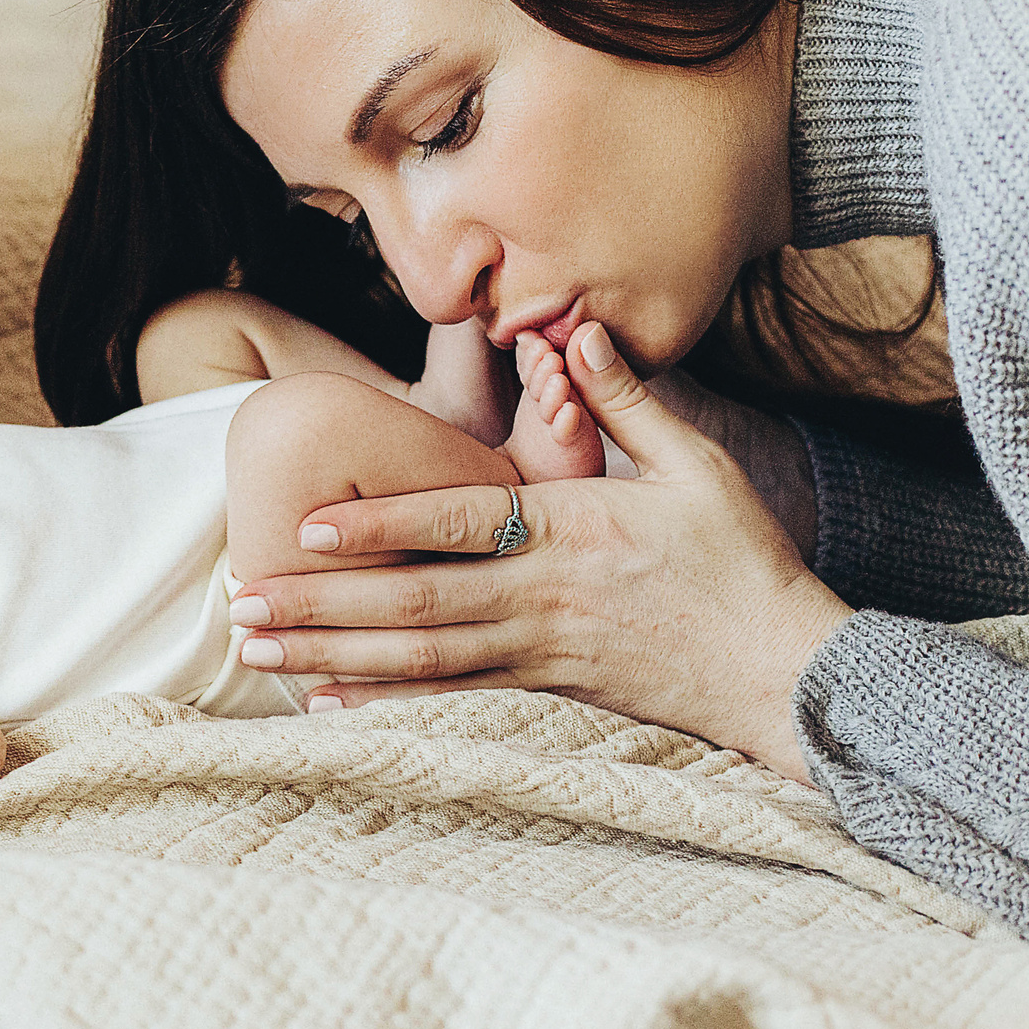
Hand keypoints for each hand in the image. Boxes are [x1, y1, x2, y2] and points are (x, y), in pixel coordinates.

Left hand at [234, 323, 849, 777]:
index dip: (382, 523)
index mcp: (571, 532)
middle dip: (322, 602)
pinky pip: (448, 698)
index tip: (309, 525)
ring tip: (257, 645)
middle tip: (242, 599)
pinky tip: (323, 698)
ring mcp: (538, 652)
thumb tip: (576, 328)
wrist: (786, 673)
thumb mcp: (698, 467)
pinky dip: (383, 699)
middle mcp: (541, 597)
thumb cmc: (743, 562)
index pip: (459, 523)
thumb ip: (628, 401)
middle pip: (415, 602)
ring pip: (418, 657)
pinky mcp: (544, 690)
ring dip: (331, 651)